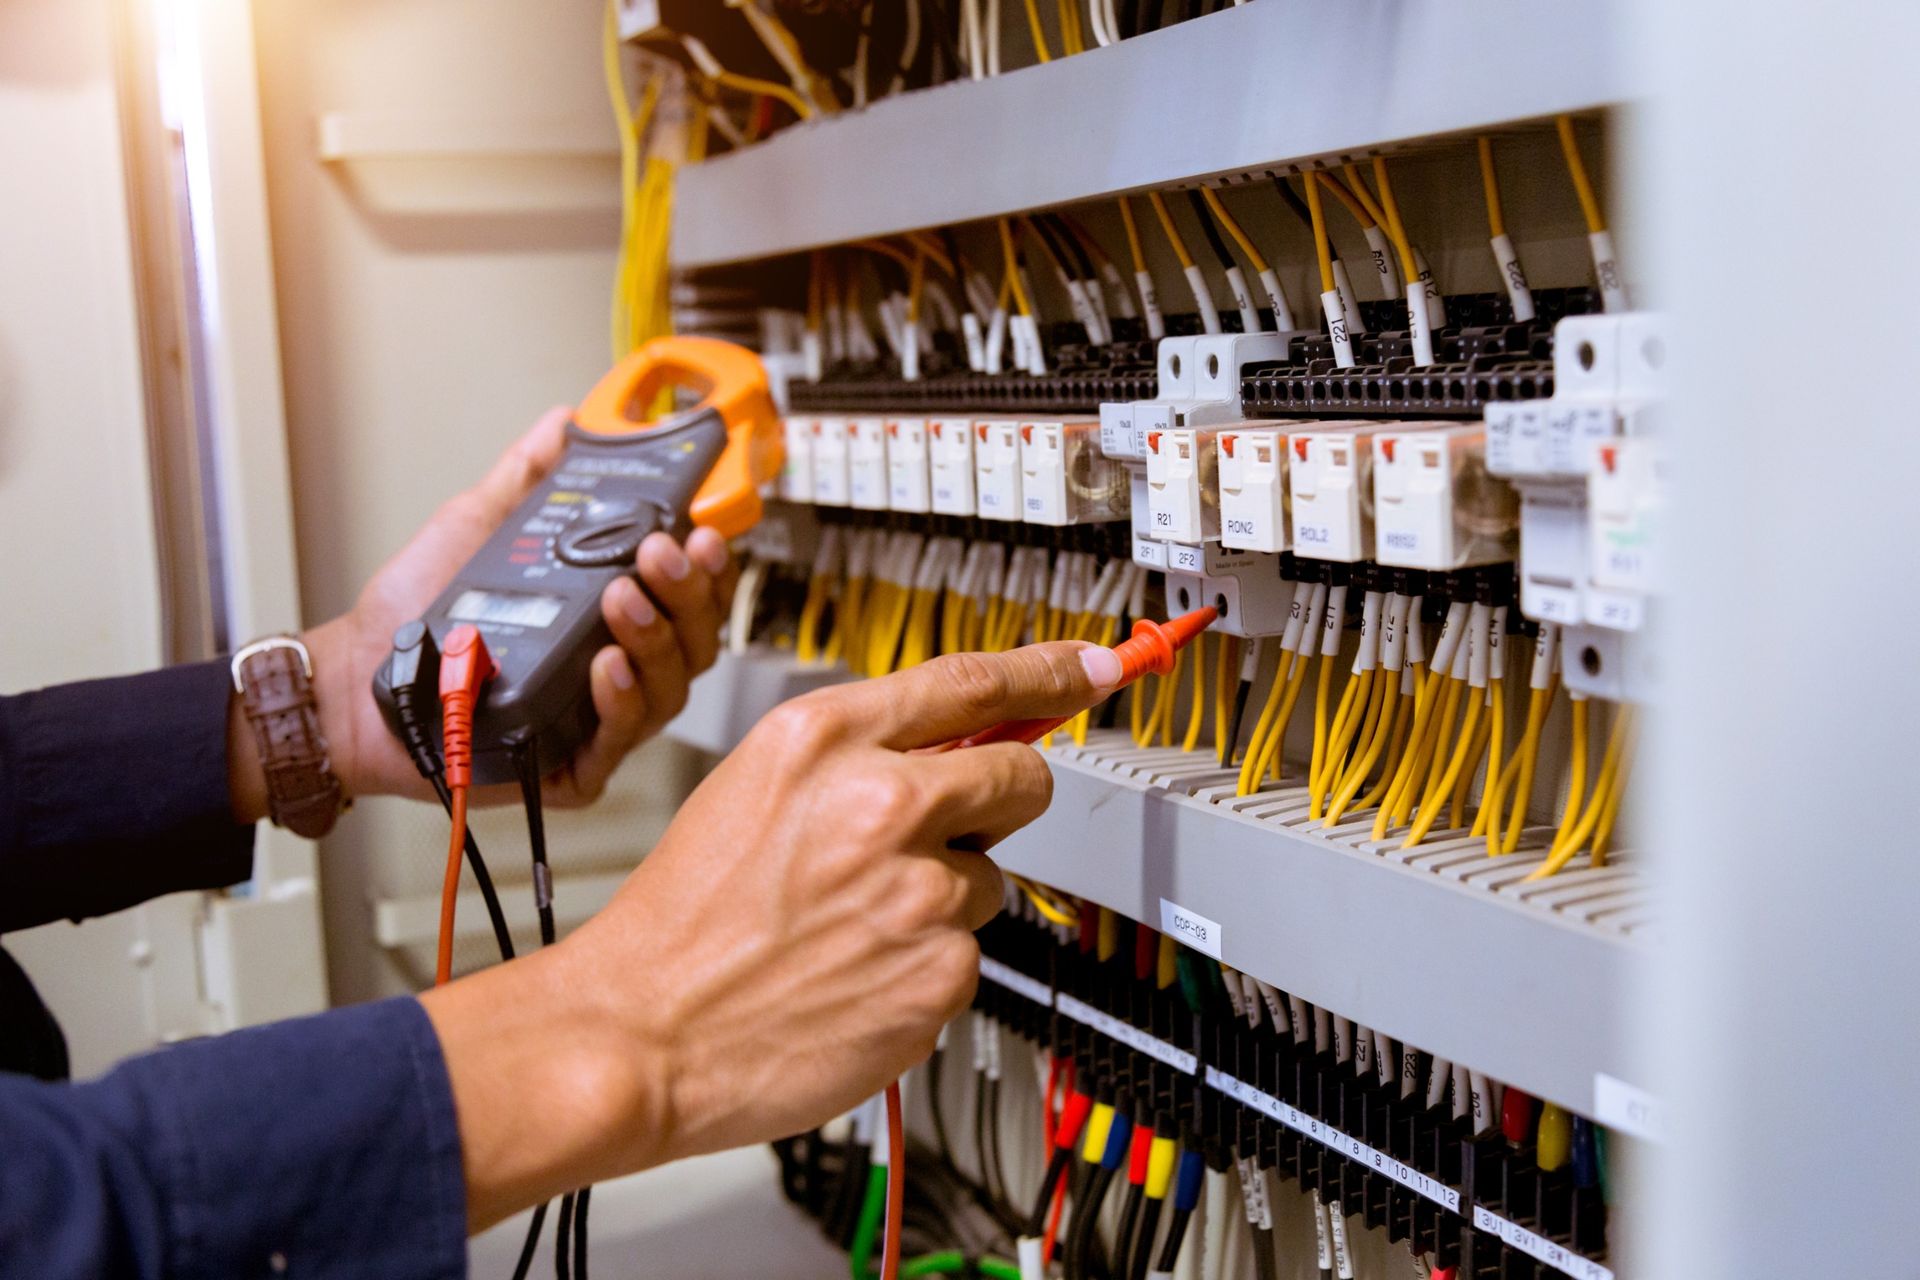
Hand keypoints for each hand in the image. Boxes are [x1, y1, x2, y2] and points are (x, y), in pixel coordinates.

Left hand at [233, 408, 739, 819]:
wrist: (356, 678)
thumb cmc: (418, 614)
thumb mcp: (479, 525)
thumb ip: (528, 475)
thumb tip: (566, 421)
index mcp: (610, 615)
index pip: (690, 593)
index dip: (708, 566)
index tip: (700, 531)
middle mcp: (619, 667)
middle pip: (695, 640)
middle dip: (687, 594)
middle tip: (656, 554)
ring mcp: (600, 720)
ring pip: (671, 689)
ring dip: (655, 638)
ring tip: (621, 599)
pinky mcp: (574, 767)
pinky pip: (621, 741)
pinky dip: (622, 701)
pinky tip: (605, 666)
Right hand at [420, 641, 1123, 1227]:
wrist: (643, 1033)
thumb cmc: (684, 917)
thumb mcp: (756, 784)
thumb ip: (859, 753)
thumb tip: (955, 743)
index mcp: (827, 740)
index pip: (974, 682)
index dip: (1049, 672)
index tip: (1092, 666)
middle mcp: (884, 803)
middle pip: (1020, 777)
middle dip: (997, 801)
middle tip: (938, 838)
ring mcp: (919, 892)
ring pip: (988, 877)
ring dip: (942, 899)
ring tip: (852, 927)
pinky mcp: (939, 973)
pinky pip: (966, 953)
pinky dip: (924, 967)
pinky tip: (856, 976)